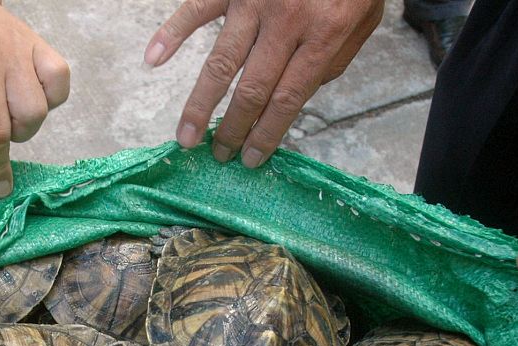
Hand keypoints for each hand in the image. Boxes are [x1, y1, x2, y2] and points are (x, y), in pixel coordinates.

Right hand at [146, 0, 382, 166]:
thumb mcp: (364, 19)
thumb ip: (336, 58)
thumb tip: (299, 95)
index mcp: (324, 32)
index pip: (288, 99)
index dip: (267, 134)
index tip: (252, 159)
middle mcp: (286, 21)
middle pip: (252, 90)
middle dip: (234, 129)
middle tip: (221, 155)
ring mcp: (254, 1)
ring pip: (220, 63)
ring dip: (200, 105)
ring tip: (187, 137)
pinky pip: (196, 9)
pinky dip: (171, 33)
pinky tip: (153, 59)